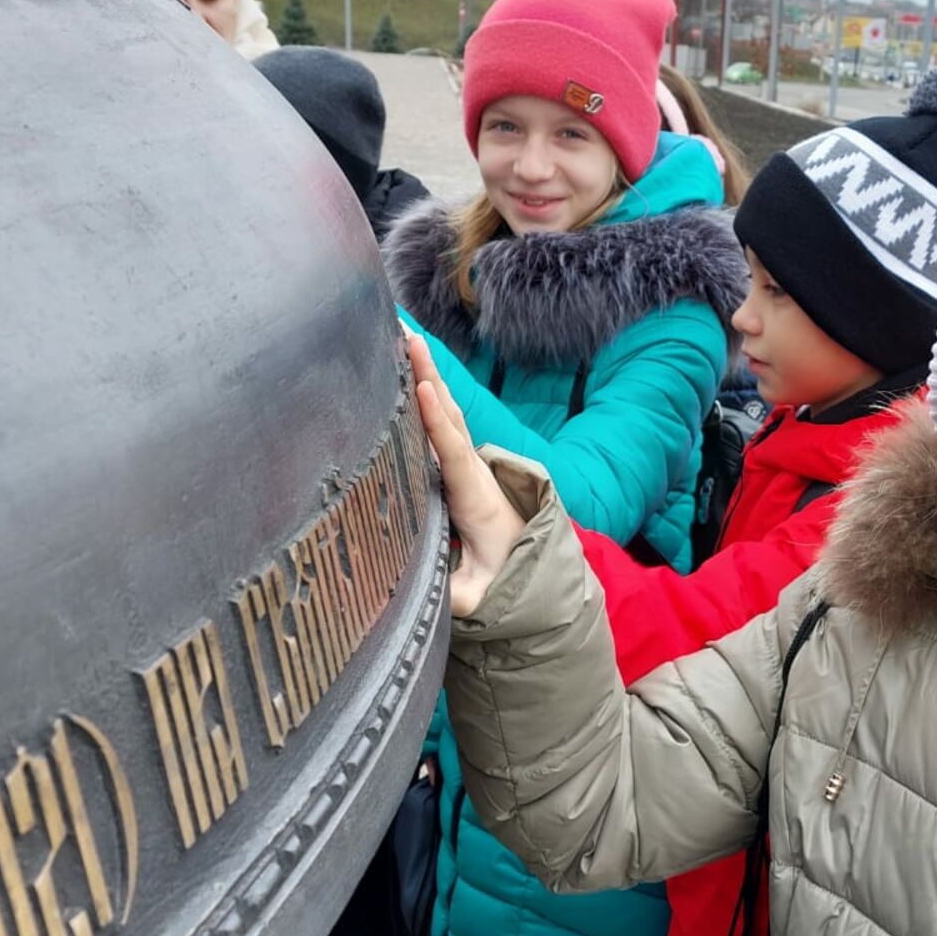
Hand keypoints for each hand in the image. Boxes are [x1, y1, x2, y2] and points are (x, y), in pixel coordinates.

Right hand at [405, 331, 525, 616]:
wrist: (532, 568)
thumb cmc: (502, 579)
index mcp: (474, 497)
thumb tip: (433, 601)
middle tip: (406, 335)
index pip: (455, 454)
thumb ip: (459, 597)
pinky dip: (424, 390)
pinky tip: (407, 367)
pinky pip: (439, 422)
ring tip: (404, 334)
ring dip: (425, 373)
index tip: (424, 389)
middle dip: (428, 375)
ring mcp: (465, 464)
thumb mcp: (480, 595)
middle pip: (448, 416)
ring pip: (444, 411)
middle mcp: (472, 471)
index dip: (437, 423)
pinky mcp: (457, 465)